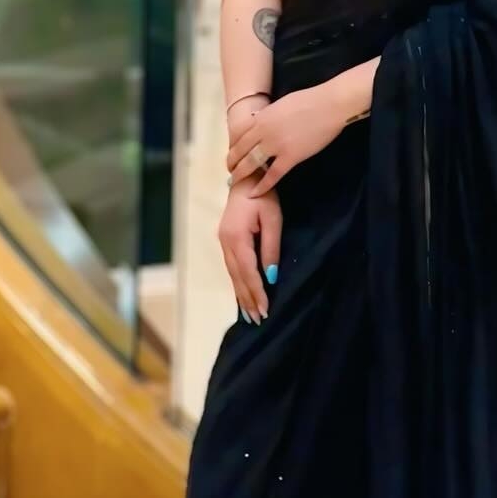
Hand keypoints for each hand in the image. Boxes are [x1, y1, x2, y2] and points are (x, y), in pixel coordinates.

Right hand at [218, 180, 281, 322]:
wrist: (245, 177)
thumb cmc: (263, 195)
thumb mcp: (272, 219)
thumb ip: (271, 247)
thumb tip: (271, 275)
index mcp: (236, 237)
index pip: (248, 271)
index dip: (256, 291)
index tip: (265, 309)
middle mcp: (225, 243)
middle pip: (237, 277)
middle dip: (247, 299)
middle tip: (257, 320)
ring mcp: (223, 242)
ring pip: (232, 274)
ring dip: (241, 295)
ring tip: (249, 315)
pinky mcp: (225, 241)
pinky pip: (231, 267)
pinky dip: (237, 283)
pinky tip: (242, 295)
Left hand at [224, 86, 344, 195]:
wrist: (328, 105)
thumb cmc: (309, 100)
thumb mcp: (280, 104)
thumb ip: (268, 116)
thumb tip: (261, 120)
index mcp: (261, 118)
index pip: (238, 135)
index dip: (232, 147)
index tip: (232, 153)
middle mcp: (263, 132)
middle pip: (240, 151)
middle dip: (232, 163)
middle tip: (230, 171)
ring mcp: (276, 145)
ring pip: (251, 163)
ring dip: (241, 174)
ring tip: (236, 182)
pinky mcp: (291, 157)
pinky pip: (273, 175)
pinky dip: (262, 185)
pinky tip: (255, 193)